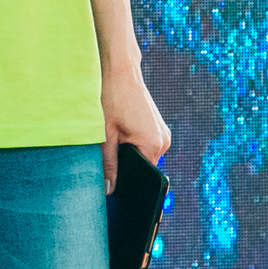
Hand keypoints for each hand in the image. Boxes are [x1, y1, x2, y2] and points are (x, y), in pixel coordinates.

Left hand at [101, 63, 171, 194]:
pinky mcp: (156, 126)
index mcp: (153, 145)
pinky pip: (144, 143)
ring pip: (143, 155)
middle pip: (144, 167)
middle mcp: (163, 141)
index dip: (130, 187)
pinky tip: (118, 137)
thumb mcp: (105, 134)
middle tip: (108, 173)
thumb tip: (109, 189)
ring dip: (129, 155)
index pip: (145, 179)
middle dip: (128, 170)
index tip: (120, 199)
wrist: (120, 69)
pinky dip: (132, 144)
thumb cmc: (111, 98)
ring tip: (112, 146)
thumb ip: (108, 163)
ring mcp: (161, 133)